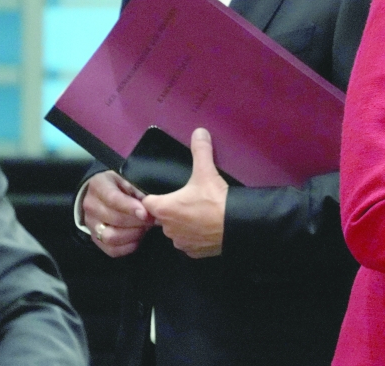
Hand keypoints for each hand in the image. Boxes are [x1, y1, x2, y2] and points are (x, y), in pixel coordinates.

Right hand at [83, 170, 152, 257]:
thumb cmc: (117, 187)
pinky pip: (111, 250)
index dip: (130, 207)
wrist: (98, 195)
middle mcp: (91, 206)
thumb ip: (137, 193)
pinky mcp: (95, 239)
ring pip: (110, 237)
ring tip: (144, 229)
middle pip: (114, 219)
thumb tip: (152, 206)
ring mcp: (91, 224)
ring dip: (132, 235)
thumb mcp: (126, 181)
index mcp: (98, 186)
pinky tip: (137, 239)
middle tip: (152, 220)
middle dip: (137, 222)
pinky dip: (127, 247)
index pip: (113, 198)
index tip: (145, 213)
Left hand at [141, 128, 228, 258]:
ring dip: (183, 224)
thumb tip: (199, 131)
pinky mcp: (193, 252)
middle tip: (189, 200)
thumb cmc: (215, 200)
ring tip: (199, 214)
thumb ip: (200, 150)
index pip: (148, 202)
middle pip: (163, 217)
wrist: (236, 226)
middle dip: (172, 210)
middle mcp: (167, 228)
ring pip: (176, 231)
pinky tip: (206, 228)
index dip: (155, 197)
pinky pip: (188, 243)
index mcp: (164, 208)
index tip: (165, 193)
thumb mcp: (206, 171)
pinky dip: (194, 236)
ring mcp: (180, 242)